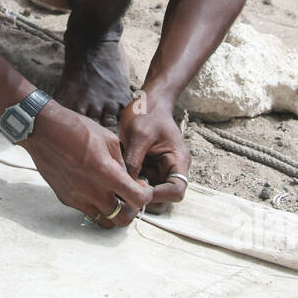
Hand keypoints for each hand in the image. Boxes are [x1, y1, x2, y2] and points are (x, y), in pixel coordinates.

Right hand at [21, 102, 154, 228]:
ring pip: (103, 221)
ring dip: (112, 212)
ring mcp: (77, 198)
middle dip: (130, 211)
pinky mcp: (65, 198)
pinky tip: (93, 190)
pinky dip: (95, 206)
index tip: (142, 189)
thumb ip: (122, 163)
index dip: (145, 196)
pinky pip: (86, 211)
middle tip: (129, 198)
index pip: (137, 200)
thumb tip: (129, 178)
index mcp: (107, 173)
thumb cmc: (76, 129)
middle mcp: (92, 191)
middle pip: (122, 220)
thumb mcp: (108, 139)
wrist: (43, 130)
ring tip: (112, 197)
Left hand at [119, 96, 189, 214]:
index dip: (159, 196)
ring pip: (150, 191)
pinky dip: (130, 180)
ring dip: (136, 188)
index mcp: (178, 160)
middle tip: (124, 188)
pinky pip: (141, 181)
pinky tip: (119, 169)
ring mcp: (160, 169)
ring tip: (120, 176)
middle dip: (145, 195)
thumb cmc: (147, 113)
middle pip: (164, 196)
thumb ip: (134, 160)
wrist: (147, 101)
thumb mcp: (138, 135)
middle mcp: (172, 168)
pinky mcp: (149, 167)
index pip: (176, 190)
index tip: (139, 192)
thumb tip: (127, 185)